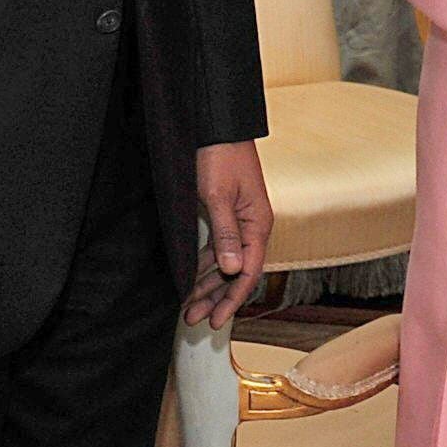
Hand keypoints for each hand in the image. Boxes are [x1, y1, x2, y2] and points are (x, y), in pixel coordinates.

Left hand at [189, 140, 273, 326]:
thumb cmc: (220, 155)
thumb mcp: (219, 195)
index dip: (232, 299)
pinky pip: (218, 249)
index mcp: (258, 224)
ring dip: (209, 285)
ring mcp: (239, 222)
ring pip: (226, 264)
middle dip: (216, 298)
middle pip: (237, 273)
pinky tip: (191, 278)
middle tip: (194, 320)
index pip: (249, 272)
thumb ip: (226, 233)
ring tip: (189, 306)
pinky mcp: (225, 215)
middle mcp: (252, 227)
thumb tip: (234, 269)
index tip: (217, 320)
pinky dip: (204, 266)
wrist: (216, 126)